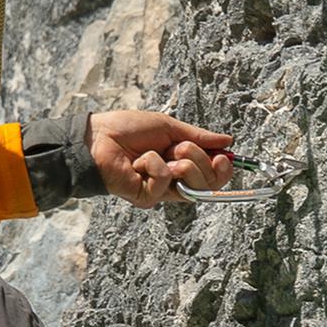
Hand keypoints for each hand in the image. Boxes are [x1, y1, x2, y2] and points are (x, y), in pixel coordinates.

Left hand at [88, 109, 234, 207]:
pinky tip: (138, 162)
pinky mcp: (148, 198)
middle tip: (179, 148)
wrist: (98, 138)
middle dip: (200, 159)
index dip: (223, 169)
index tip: (224, 156)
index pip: (214, 177)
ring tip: (159, 153)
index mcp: (182, 164)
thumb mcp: (169, 127)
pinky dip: (154, 164)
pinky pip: (165, 181)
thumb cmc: (127, 130)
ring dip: (180, 161)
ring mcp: (162, 192)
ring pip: (192, 185)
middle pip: (209, 184)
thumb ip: (199, 136)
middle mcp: (175, 181)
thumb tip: (228, 141)